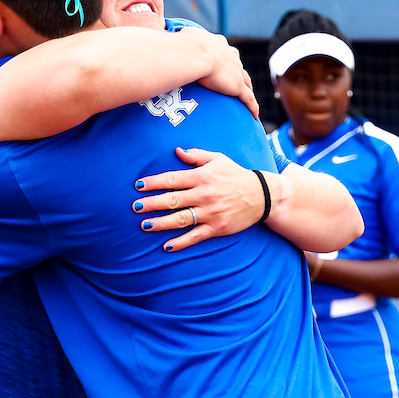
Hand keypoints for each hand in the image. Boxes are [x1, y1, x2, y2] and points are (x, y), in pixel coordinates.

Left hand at [132, 148, 265, 250]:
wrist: (262, 195)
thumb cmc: (237, 175)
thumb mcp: (219, 159)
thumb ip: (197, 155)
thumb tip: (177, 151)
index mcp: (203, 177)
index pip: (173, 179)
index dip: (154, 183)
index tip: (138, 186)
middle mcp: (205, 195)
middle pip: (173, 200)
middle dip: (152, 204)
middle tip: (135, 207)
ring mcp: (211, 213)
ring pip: (181, 219)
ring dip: (161, 223)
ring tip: (145, 225)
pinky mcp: (217, 228)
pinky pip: (195, 236)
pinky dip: (180, 243)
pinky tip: (166, 246)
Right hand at [179, 28, 257, 118]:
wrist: (196, 54)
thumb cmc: (187, 44)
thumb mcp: (186, 34)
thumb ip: (186, 36)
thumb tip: (178, 35)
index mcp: (220, 44)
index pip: (225, 52)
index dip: (224, 59)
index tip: (221, 64)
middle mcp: (232, 57)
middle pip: (238, 67)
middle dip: (237, 73)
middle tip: (233, 81)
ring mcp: (236, 72)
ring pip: (246, 82)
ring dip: (246, 89)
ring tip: (245, 96)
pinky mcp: (237, 86)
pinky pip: (248, 99)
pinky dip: (252, 106)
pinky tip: (255, 115)